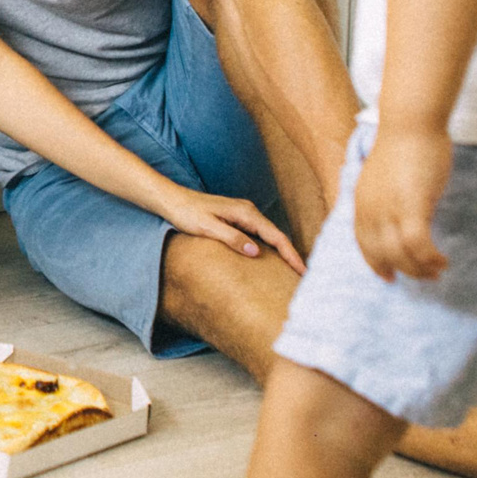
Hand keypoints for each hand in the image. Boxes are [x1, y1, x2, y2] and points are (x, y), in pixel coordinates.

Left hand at [163, 189, 304, 273]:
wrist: (171, 199)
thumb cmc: (186, 213)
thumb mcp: (208, 228)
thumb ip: (232, 239)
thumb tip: (256, 252)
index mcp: (246, 213)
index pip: (276, 237)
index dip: (291, 255)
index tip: (302, 271)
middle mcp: (249, 212)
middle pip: (277, 237)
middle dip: (292, 256)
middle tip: (304, 278)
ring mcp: (244, 215)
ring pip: (270, 236)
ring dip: (283, 253)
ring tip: (293, 273)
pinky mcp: (238, 220)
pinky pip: (260, 235)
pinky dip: (270, 248)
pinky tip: (273, 260)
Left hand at [354, 126, 451, 281]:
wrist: (411, 122)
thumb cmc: (404, 144)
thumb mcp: (385, 176)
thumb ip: (386, 198)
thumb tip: (399, 213)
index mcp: (362, 202)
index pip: (364, 243)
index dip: (376, 263)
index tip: (390, 276)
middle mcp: (370, 210)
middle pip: (382, 254)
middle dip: (404, 271)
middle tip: (426, 277)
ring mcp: (389, 209)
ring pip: (401, 255)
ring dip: (421, 269)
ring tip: (439, 270)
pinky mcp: (412, 206)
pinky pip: (418, 245)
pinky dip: (430, 258)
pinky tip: (443, 260)